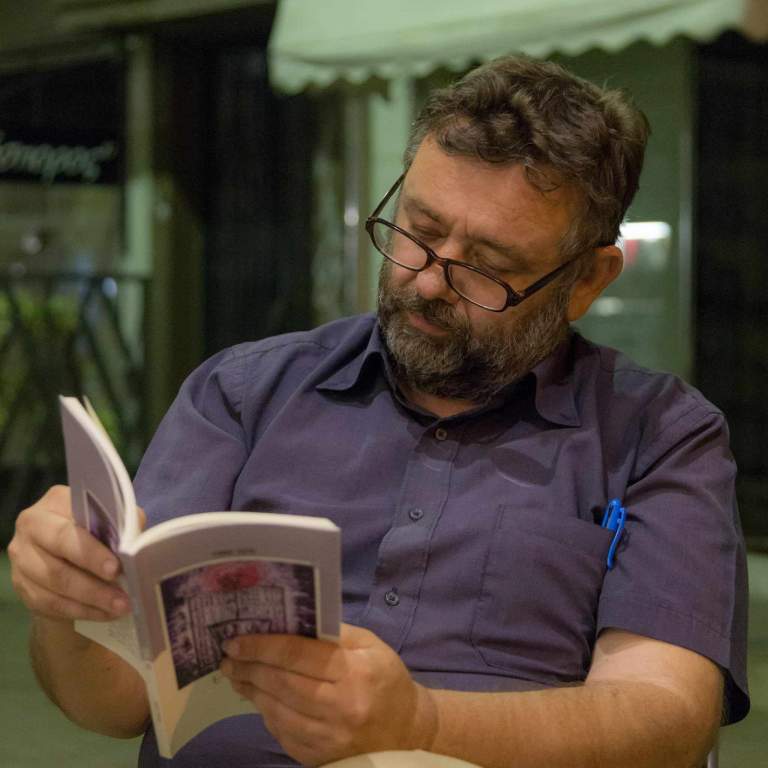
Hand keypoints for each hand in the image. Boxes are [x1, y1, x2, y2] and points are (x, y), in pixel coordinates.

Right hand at [8, 485, 139, 621]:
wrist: (69, 553)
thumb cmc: (97, 528)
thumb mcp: (110, 518)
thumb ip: (122, 523)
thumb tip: (136, 539)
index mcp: (54, 503)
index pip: (69, 529)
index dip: (91, 550)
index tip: (116, 567)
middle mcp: (31, 527)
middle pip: (59, 558)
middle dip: (92, 579)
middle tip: (122, 594)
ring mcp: (23, 559)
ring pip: (55, 585)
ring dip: (92, 600)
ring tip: (121, 606)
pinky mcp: (23, 586)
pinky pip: (51, 604)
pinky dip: (82, 611)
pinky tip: (105, 613)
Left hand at [219, 623, 437, 765]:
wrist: (406, 732)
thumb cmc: (386, 679)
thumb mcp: (370, 645)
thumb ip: (334, 632)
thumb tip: (292, 619)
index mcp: (354, 674)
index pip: (298, 656)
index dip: (262, 646)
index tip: (237, 640)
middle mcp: (340, 709)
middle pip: (281, 684)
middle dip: (249, 667)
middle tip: (228, 656)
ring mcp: (328, 738)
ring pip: (276, 711)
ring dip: (250, 690)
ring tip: (235, 674)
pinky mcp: (319, 758)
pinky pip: (281, 733)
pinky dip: (265, 712)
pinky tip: (257, 696)